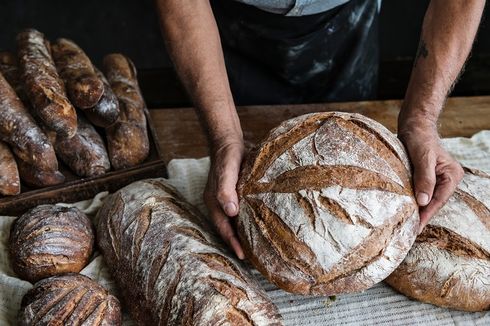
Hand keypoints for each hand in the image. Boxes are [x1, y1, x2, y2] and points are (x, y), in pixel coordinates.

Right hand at [203, 139, 244, 258]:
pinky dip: (247, 221)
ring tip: (255, 247)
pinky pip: (240, 212)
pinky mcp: (235, 194)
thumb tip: (231, 212)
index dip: (232, 242)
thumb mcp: (227, 171)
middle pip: (227, 228)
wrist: (229, 141)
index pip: (223, 228)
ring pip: (234, 222)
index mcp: (214, 202)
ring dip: (242, 234)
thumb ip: (227, 190)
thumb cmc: (227, 156)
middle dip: (237, 243)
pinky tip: (257, 224)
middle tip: (252, 258)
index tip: (243, 256)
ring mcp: (226, 199)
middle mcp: (219, 204)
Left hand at [398, 122, 463, 233]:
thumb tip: (423, 201)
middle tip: (408, 230)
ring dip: (417, 209)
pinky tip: (406, 208)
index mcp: (452, 175)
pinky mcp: (426, 177)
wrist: (414, 125)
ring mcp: (438, 179)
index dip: (427, 214)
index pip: (439, 199)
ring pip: (427, 198)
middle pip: (434, 201)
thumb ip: (424, 178)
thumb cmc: (419, 138)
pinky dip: (414, 200)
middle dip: (422, 214)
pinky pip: (421, 192)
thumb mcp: (422, 157)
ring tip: (406, 223)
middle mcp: (448, 178)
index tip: (416, 227)